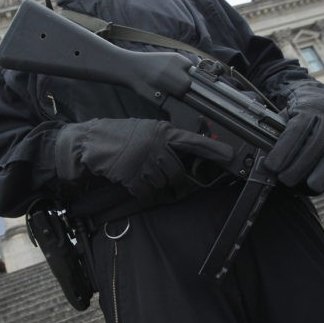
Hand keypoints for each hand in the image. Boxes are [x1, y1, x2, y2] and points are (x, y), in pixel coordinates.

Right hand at [55, 118, 233, 197]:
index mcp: (163, 132)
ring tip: (140, 171)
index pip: (193, 141)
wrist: (92, 142)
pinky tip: (131, 179)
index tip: (230, 156)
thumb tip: (183, 155)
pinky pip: (146, 192)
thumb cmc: (120, 135)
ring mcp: (145, 161)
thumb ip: (165, 140)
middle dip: (172, 179)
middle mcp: (157, 146)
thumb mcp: (146, 130)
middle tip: (162, 176)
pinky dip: (141, 191)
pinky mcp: (133, 176)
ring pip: (162, 184)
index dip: (213, 150)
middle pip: (177, 173)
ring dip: (153, 184)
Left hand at [264, 83, 323, 192]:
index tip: (271, 166)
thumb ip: (278, 134)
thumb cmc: (299, 116)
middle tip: (287, 180)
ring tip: (314, 187)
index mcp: (306, 109)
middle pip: (317, 141)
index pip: (295, 130)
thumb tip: (266, 161)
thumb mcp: (285, 118)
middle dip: (301, 164)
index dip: (283, 149)